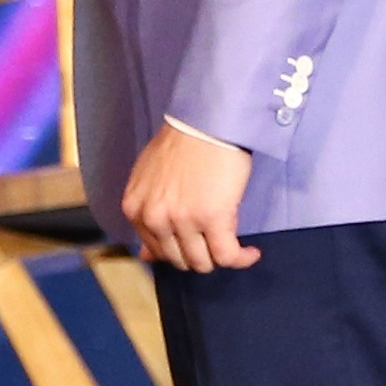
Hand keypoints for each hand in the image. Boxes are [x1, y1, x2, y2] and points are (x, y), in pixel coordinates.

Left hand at [123, 121, 259, 272]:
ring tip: (234, 246)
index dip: (179, 249)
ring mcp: (182, 221)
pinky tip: (250, 252)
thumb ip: (147, 215)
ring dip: (221, 258)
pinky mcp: (212, 219)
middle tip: (216, 241)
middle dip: (200, 255)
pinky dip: (242, 258)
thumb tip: (147, 255)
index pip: (156, 251)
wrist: (207, 122)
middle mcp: (154, 218)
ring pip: (203, 262)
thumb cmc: (183, 143)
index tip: (196, 242)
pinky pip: (228, 256)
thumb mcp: (150, 180)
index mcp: (135, 209)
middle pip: (179, 260)